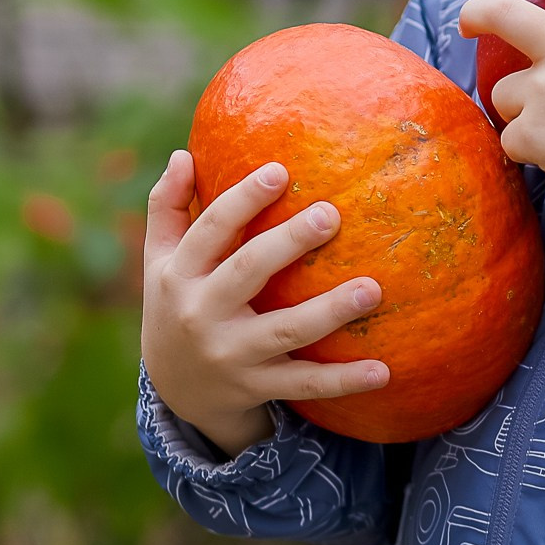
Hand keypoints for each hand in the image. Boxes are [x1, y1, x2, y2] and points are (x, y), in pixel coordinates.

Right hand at [140, 149, 389, 457]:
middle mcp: (202, 314)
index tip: (280, 171)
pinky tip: (383, 370)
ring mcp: (231, 354)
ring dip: (330, 311)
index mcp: (180, 274)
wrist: (175, 390)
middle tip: (331, 214)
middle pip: (248, 270)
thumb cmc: (177, 302)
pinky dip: (344, 381)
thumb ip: (167, 207)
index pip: (211, 230)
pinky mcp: (257, 386)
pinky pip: (305, 384)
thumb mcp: (160, 260)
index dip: (242, 200)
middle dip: (288, 242)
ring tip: (373, 289)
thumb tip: (181, 153)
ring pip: (285, 331)